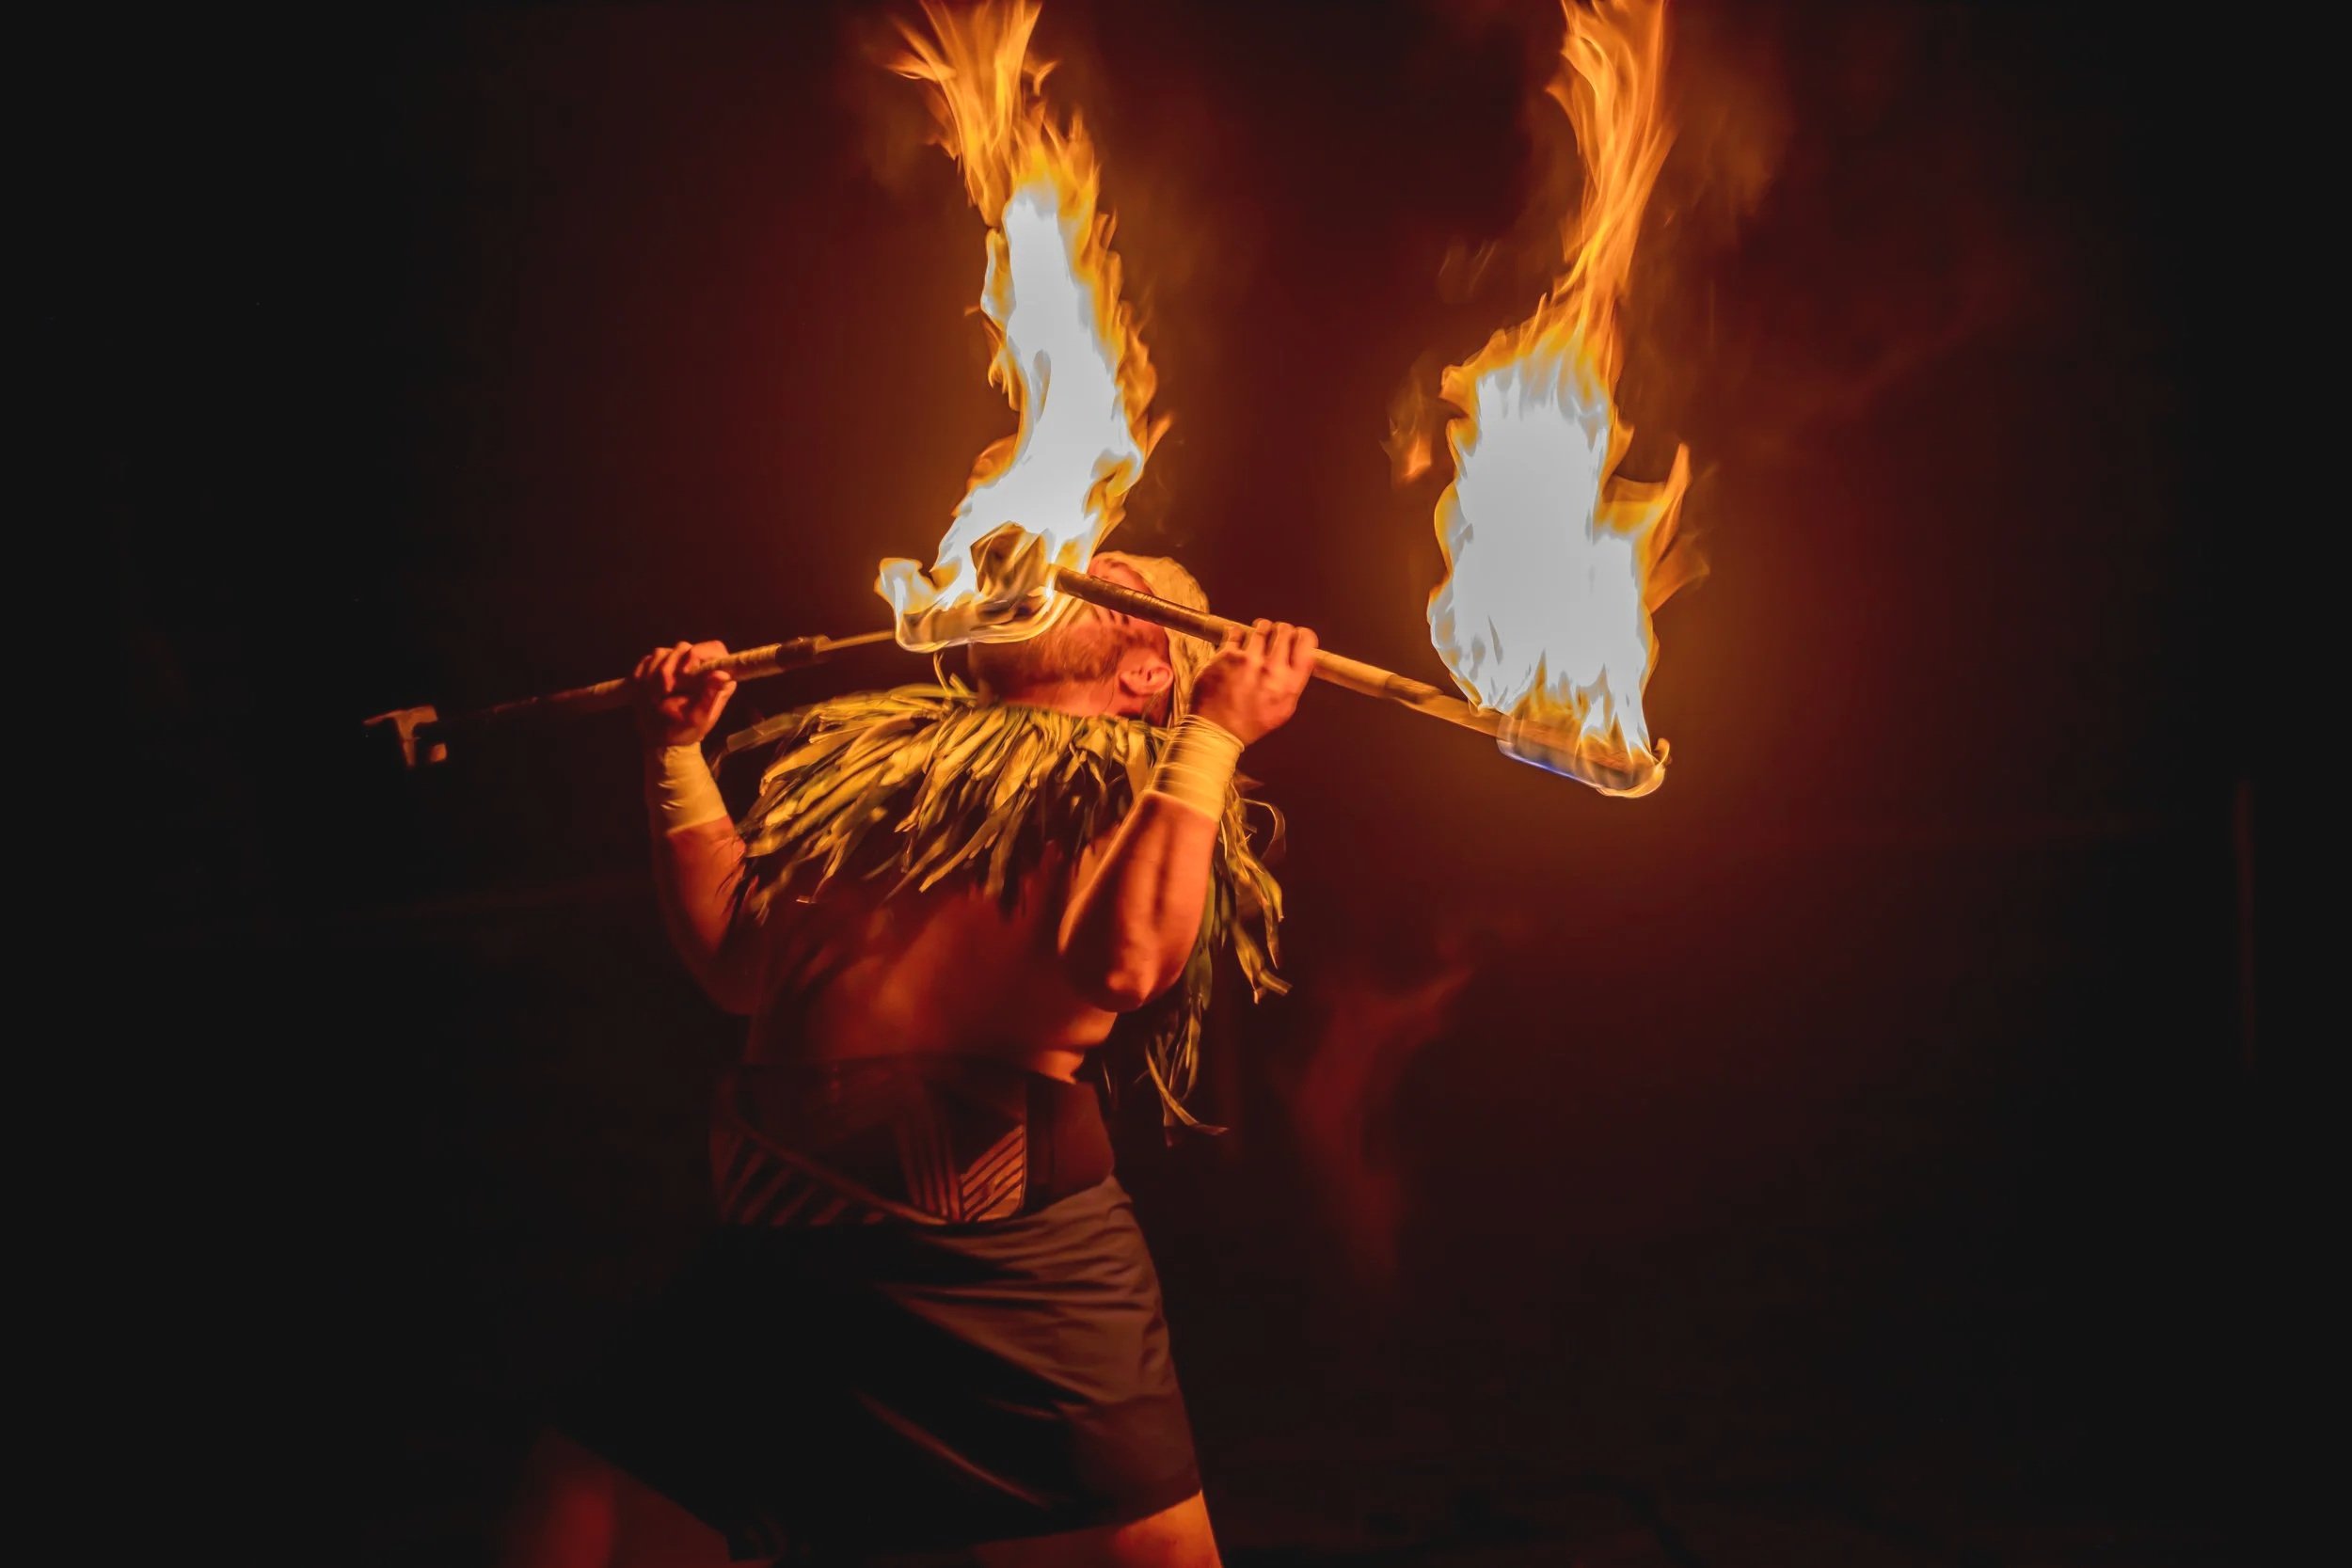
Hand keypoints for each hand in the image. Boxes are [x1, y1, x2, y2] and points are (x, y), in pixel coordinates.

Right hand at [631, 641, 736, 747]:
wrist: (657, 735)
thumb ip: (709, 696)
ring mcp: (676, 664)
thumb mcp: (697, 717)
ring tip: (655, 696)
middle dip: (669, 669)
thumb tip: (723, 674)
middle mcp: (696, 666)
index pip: (714, 649)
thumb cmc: (681, 729)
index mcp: (715, 678)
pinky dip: (643, 673)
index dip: (699, 654)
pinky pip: (648, 659)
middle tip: (665, 691)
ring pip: (663, 652)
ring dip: (654, 674)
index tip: (684, 672)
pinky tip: (643, 688)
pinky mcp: (657, 665)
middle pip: (684, 648)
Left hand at [1190, 619, 1316, 744]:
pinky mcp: (1227, 656)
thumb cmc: (1249, 722)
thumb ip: (1294, 682)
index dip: (1303, 635)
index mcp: (1290, 684)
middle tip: (1274, 634)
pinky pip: (1237, 632)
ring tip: (1255, 639)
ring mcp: (1248, 660)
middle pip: (1284, 631)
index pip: (1307, 643)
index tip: (1297, 635)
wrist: (1217, 729)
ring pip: (1262, 628)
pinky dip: (1237, 634)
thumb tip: (1300, 657)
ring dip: (1260, 629)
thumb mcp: (1284, 709)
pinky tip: (1237, 642)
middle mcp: (1272, 670)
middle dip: (1281, 630)